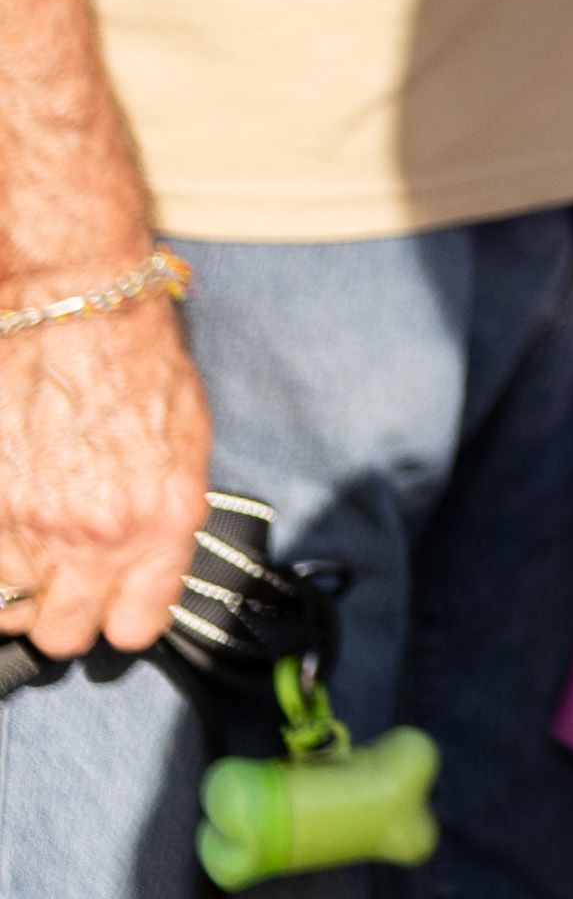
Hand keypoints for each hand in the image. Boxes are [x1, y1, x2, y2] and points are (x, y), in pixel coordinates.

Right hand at [0, 294, 209, 655]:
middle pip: (64, 634)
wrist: (74, 307)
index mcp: (163, 521)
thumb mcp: (186, 440)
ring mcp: (31, 527)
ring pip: (9, 608)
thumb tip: (147, 567)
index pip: (136, 627)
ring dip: (17, 584)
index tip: (109, 605)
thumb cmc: (139, 360)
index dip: (119, 618)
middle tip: (58, 577)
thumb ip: (165, 516)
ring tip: (28, 544)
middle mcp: (98, 536)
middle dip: (61, 612)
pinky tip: (9, 521)